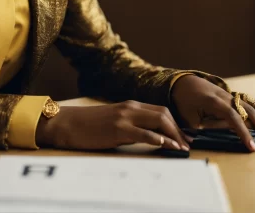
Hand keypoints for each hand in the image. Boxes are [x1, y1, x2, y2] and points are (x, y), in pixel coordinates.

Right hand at [35, 102, 192, 151]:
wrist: (66, 123)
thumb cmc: (88, 126)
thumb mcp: (113, 122)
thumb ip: (130, 126)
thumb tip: (148, 138)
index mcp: (130, 105)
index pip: (161, 111)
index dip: (176, 124)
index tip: (185, 138)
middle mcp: (130, 107)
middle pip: (164, 114)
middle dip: (179, 130)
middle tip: (188, 145)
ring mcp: (124, 117)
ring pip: (158, 120)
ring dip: (174, 135)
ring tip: (182, 148)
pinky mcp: (118, 128)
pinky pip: (143, 133)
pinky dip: (158, 138)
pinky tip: (166, 145)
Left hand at [171, 75, 254, 151]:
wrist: (179, 82)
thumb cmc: (182, 103)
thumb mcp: (191, 119)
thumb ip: (210, 125)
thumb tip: (229, 130)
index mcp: (214, 102)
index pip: (234, 118)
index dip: (244, 133)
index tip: (252, 147)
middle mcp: (224, 96)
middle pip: (246, 111)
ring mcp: (228, 94)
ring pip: (248, 106)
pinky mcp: (229, 95)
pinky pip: (246, 101)